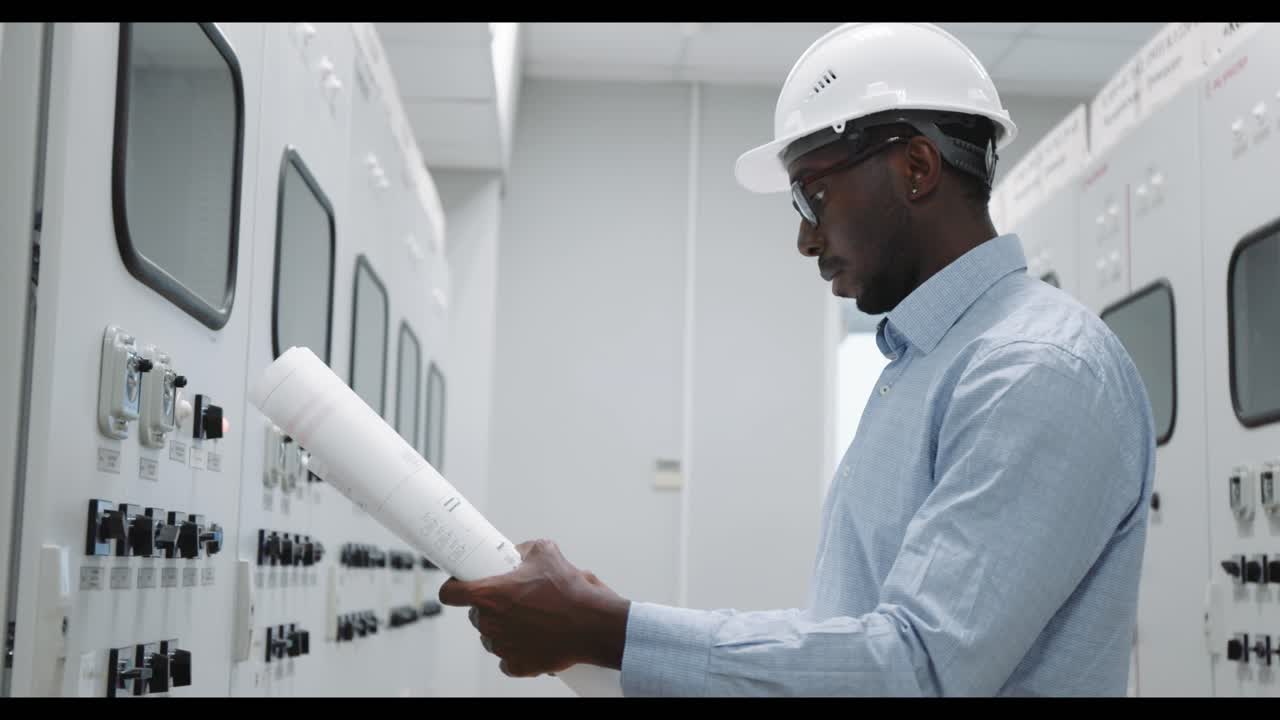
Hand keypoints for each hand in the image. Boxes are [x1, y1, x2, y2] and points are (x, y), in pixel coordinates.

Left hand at [438, 539, 630, 677]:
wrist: (592, 624)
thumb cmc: (569, 592)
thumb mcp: (545, 552)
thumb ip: (522, 550)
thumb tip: (517, 553)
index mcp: (490, 594)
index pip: (450, 593)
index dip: (455, 586)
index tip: (462, 584)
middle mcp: (490, 622)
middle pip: (476, 614)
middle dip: (491, 605)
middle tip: (515, 598)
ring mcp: (501, 647)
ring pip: (491, 635)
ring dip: (504, 627)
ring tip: (530, 618)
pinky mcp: (516, 665)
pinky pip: (506, 657)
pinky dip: (517, 649)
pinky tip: (534, 638)